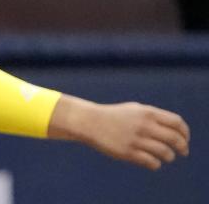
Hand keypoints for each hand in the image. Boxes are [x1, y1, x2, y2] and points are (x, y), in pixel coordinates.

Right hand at [49, 96, 189, 169]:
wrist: (89, 121)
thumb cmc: (114, 116)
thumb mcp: (134, 110)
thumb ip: (154, 117)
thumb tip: (175, 128)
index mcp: (147, 112)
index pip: (177, 123)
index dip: (185, 132)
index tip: (185, 139)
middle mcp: (144, 125)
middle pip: (175, 139)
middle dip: (182, 147)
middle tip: (182, 151)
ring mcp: (136, 139)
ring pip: (166, 153)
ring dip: (169, 156)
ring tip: (165, 156)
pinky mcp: (128, 152)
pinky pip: (152, 163)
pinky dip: (156, 164)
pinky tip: (152, 161)